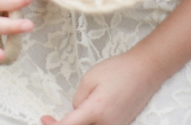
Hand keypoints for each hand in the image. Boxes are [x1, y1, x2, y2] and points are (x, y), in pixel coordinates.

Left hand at [42, 51, 168, 124]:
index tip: (44, 118)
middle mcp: (108, 123)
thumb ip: (78, 100)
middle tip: (50, 118)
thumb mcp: (89, 79)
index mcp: (96, 111)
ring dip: (78, 124)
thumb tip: (76, 112)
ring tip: (69, 115)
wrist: (146, 70)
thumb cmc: (117, 70)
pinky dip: (90, 123)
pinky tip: (83, 116)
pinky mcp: (123, 124)